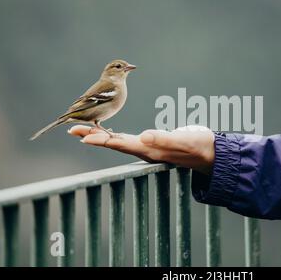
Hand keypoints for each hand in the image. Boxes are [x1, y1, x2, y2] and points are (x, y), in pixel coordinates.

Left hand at [68, 125, 215, 174]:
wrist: (208, 151)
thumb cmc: (197, 147)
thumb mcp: (182, 141)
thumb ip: (163, 139)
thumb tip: (143, 137)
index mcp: (148, 150)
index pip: (120, 143)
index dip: (100, 140)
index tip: (82, 136)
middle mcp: (143, 149)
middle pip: (113, 142)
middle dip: (92, 135)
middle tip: (71, 129)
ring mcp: (147, 146)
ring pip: (118, 140)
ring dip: (99, 133)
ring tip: (82, 128)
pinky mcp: (151, 142)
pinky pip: (127, 138)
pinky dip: (114, 133)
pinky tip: (108, 130)